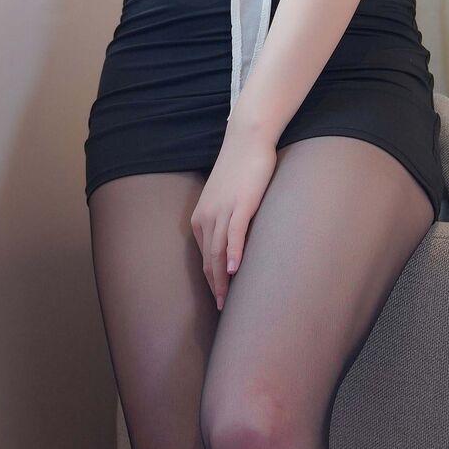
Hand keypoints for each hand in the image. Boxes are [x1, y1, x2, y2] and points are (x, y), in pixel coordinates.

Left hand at [191, 124, 278, 308]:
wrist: (247, 140)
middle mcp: (206, 216)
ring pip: (218, 251)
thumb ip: (227, 219)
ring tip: (226, 300)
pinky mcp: (240, 204)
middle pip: (209, 259)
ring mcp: (222, 211)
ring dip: (222, 278)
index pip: (204, 256)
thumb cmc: (240, 169)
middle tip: (221, 308)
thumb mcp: (227, 198)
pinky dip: (233, 254)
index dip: (210, 278)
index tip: (218, 296)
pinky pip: (234, 234)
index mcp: (201, 217)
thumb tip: (234, 240)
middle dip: (214, 285)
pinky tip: (235, 270)